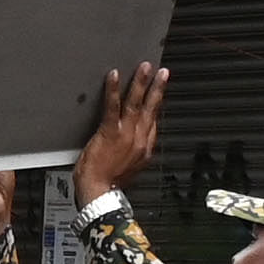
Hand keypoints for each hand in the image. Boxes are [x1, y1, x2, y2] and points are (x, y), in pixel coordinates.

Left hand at [72, 67, 166, 208]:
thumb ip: (133, 154)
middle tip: (163, 72)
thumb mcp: (129, 170)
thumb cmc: (108, 185)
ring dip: (142, 83)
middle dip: (158, 88)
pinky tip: (114, 77)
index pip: (153, 123)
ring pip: (136, 104)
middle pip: (151, 109)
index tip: (161, 92)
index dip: (157, 105)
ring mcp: (125, 135)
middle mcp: (138, 140)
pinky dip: (113, 90)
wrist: (99, 194)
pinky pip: (112, 107)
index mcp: (144, 150)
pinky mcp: (110, 133)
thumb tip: (132, 147)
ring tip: (146, 68)